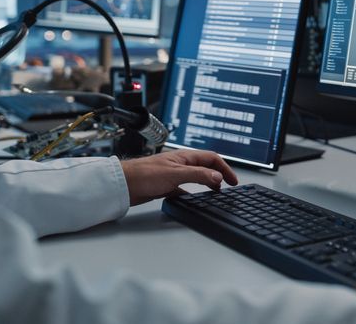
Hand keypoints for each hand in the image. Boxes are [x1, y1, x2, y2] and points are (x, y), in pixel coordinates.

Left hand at [121, 149, 238, 205]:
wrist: (123, 184)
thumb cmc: (144, 174)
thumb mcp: (176, 174)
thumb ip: (198, 175)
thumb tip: (217, 176)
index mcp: (185, 157)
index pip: (211, 158)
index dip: (224, 168)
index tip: (233, 180)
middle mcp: (180, 164)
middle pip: (205, 166)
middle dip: (219, 174)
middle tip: (229, 185)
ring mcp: (173, 175)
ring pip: (196, 177)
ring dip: (208, 183)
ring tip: (216, 192)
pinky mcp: (165, 186)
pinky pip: (184, 188)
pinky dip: (193, 193)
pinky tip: (194, 199)